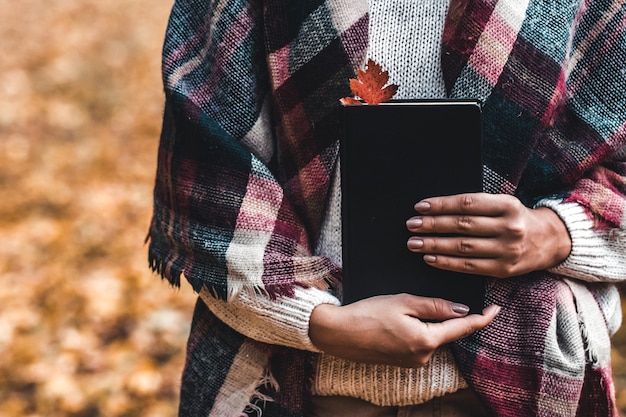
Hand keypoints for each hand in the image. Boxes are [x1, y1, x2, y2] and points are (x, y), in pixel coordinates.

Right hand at [309, 294, 499, 367]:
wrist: (338, 333)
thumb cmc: (367, 314)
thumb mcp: (403, 301)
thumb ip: (435, 306)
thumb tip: (460, 308)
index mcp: (426, 340)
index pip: (463, 328)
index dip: (482, 318)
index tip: (496, 308)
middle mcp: (423, 356)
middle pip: (447, 332)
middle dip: (445, 314)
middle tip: (423, 297)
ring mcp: (413, 361)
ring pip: (433, 336)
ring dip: (428, 321)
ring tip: (402, 307)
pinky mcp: (402, 361)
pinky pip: (420, 342)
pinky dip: (419, 329)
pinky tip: (399, 319)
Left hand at [406, 193, 571, 277]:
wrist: (549, 240)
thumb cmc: (516, 218)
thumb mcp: (503, 204)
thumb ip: (477, 205)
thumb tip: (437, 207)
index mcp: (507, 205)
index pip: (468, 203)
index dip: (442, 205)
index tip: (420, 206)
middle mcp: (509, 227)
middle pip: (463, 225)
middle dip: (433, 225)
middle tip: (411, 225)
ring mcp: (507, 250)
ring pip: (463, 247)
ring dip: (435, 244)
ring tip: (414, 242)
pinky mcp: (503, 269)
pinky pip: (469, 267)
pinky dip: (446, 262)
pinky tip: (430, 258)